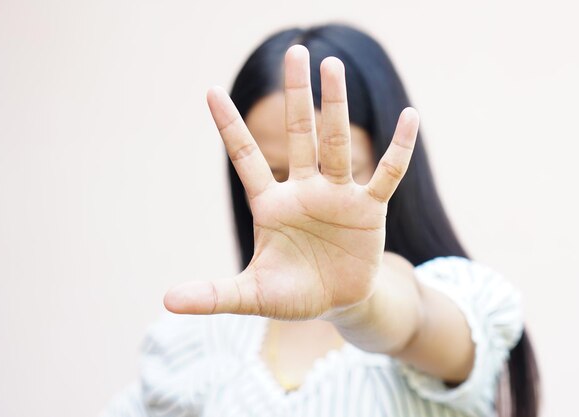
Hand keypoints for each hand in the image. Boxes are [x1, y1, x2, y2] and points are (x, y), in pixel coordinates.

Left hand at [164, 45, 418, 319]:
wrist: (338, 302)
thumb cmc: (293, 293)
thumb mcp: (252, 294)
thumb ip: (214, 293)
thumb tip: (167, 301)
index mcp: (272, 204)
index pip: (246, 157)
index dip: (229, 126)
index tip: (209, 90)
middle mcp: (305, 190)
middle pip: (300, 134)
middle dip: (297, 96)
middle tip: (296, 51)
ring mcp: (338, 196)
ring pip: (337, 143)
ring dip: (336, 106)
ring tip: (333, 66)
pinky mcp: (369, 209)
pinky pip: (387, 173)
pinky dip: (399, 149)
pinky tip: (411, 117)